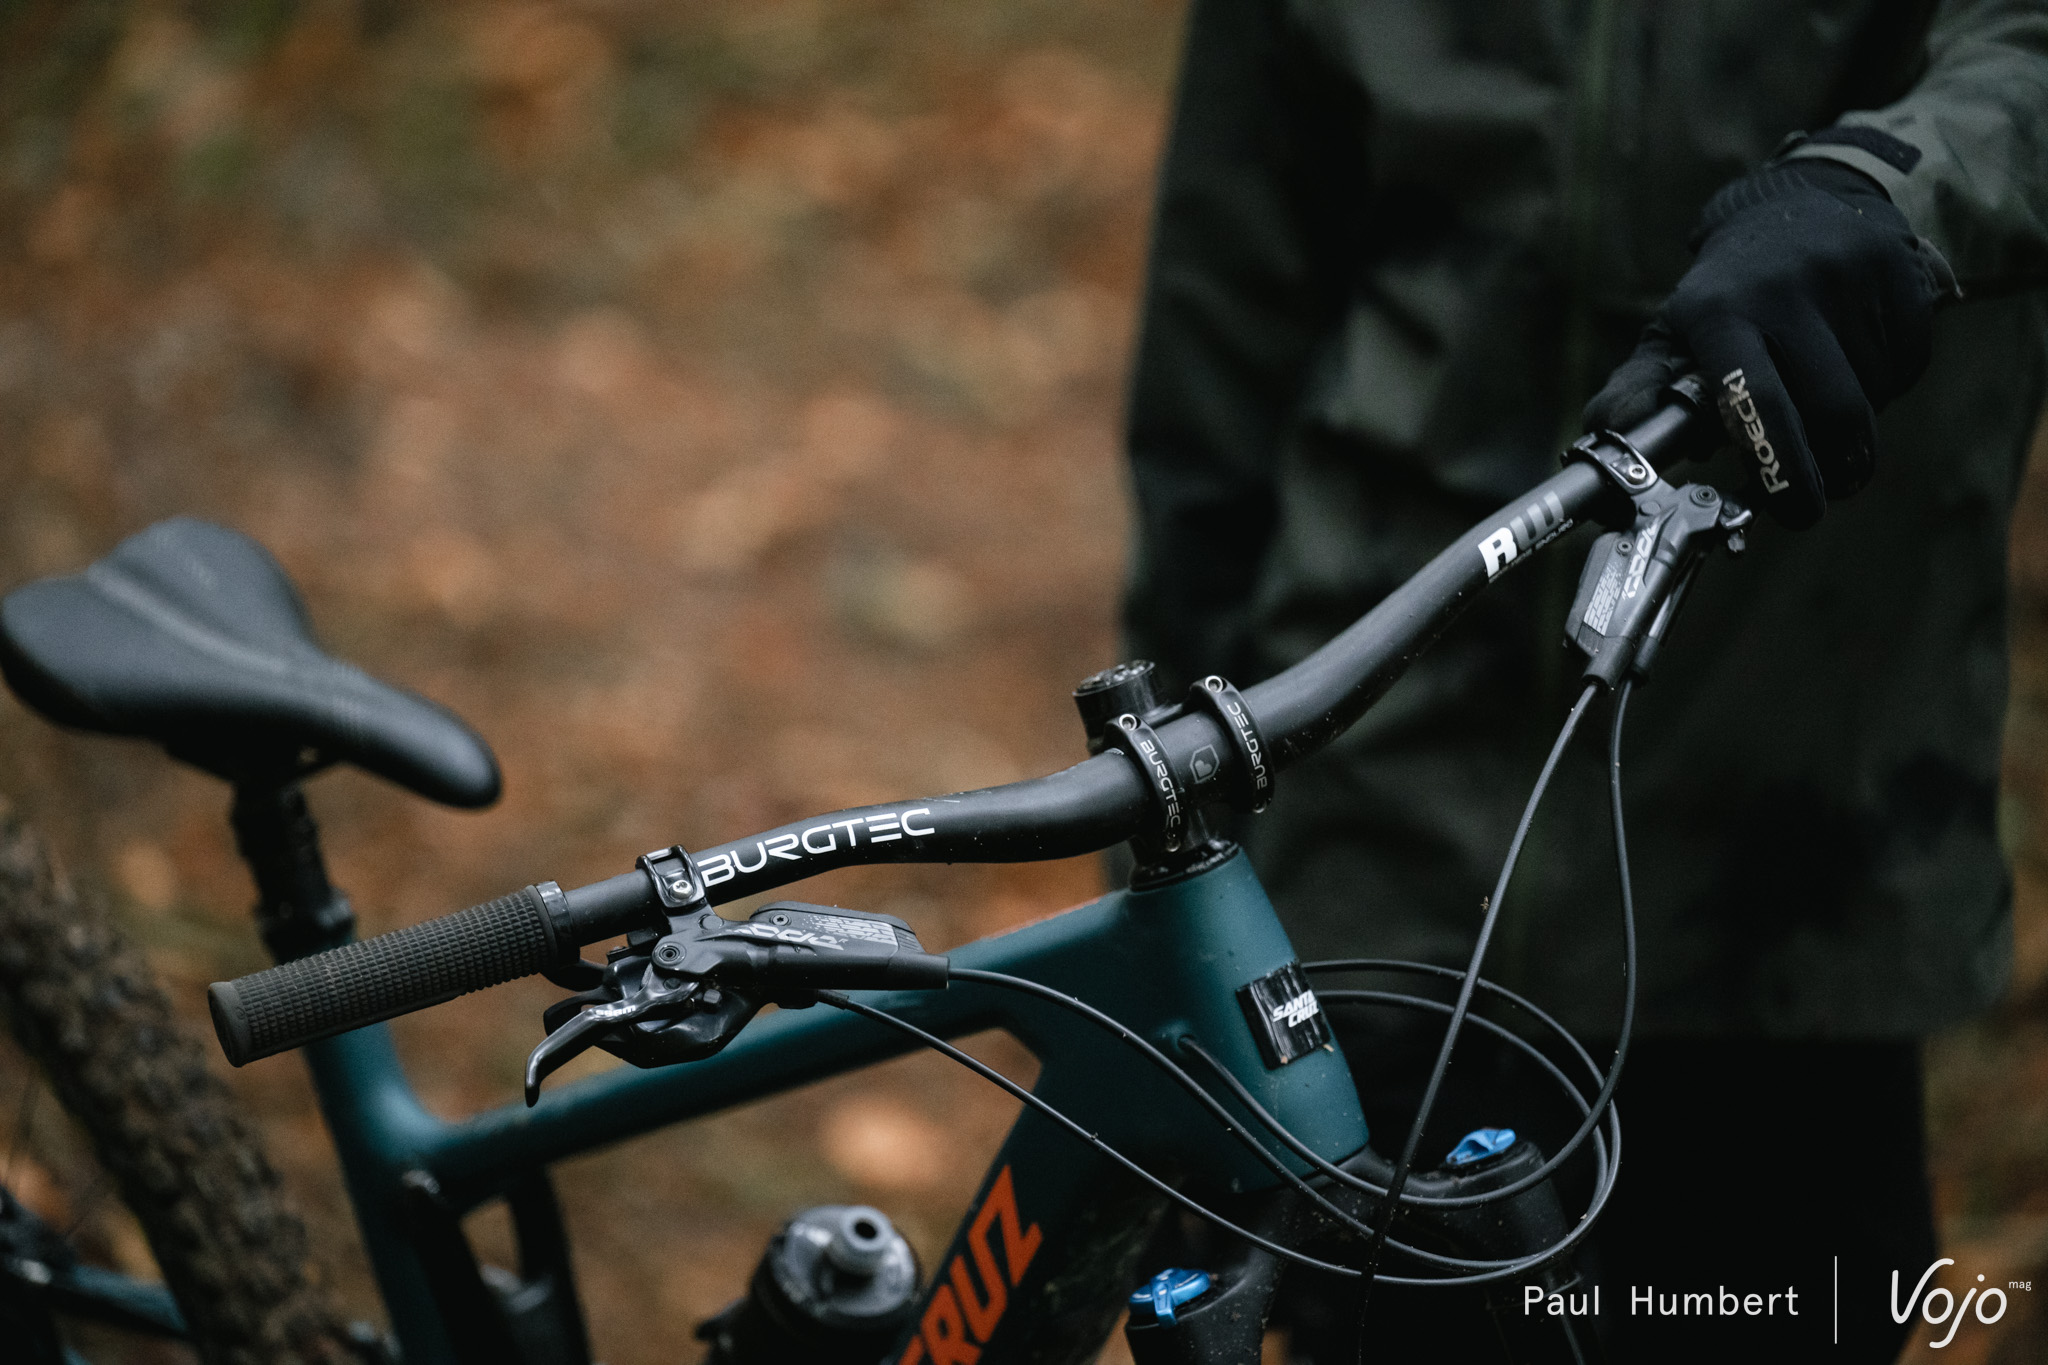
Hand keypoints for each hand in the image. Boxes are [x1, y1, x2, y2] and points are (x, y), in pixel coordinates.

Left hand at [1583, 159, 1956, 527]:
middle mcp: (1785, 286)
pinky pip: (1909, 363)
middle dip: (1832, 469)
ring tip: (1825, 407)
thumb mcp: (1674, 334)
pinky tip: (1859, 363)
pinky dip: (1889, 386)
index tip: (1788, 509)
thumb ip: (1639, 389)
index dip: (1778, 466)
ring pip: (1875, 394)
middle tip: (1820, 496)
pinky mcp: (1903, 271)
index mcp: (1718, 309)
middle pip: (1832, 410)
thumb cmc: (1726, 296)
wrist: (1795, 205)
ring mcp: (1850, 274)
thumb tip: (1604, 436)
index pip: (1754, 400)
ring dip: (1856, 425)